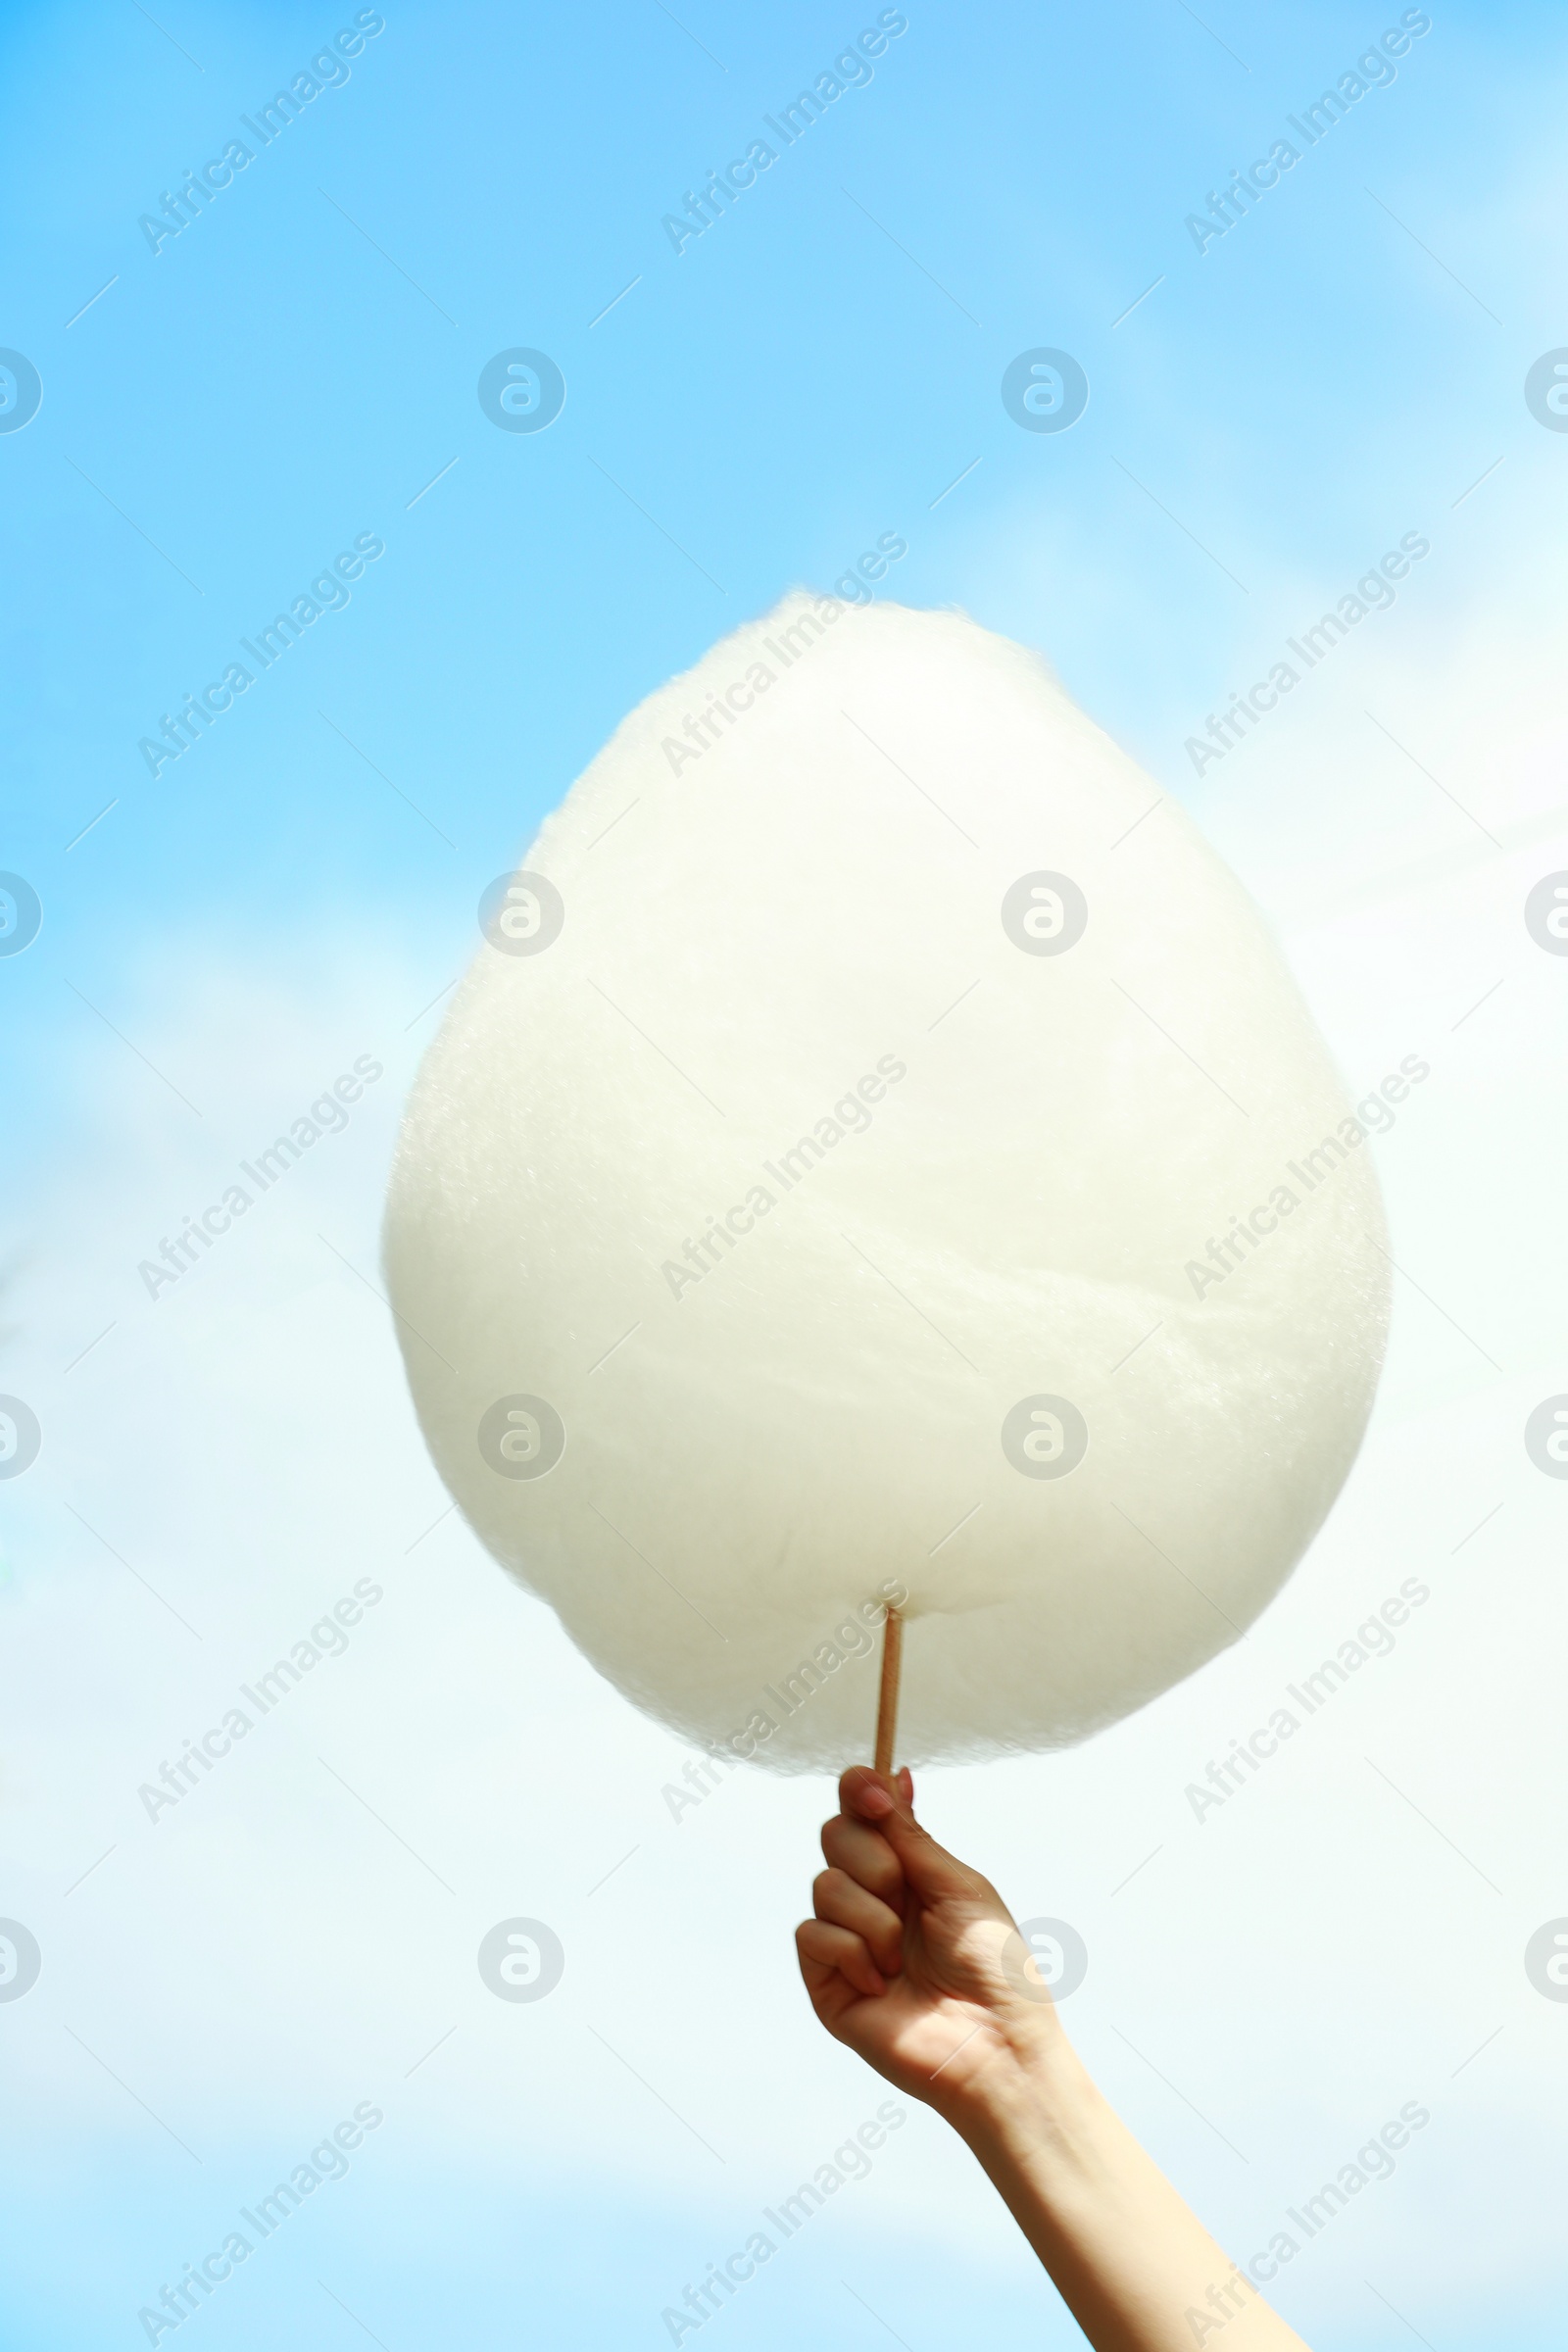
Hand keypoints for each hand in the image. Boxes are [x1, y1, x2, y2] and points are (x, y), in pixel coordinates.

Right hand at [795, 1765, 1067, 2123]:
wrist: (994, 2046)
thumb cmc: (994, 1968)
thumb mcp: (959, 1885)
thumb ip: (911, 1836)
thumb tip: (892, 1775)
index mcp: (910, 1871)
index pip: (862, 1811)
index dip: (859, 1790)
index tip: (874, 1796)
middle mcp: (874, 1898)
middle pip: (834, 1835)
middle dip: (872, 1859)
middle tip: (905, 1895)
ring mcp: (848, 1939)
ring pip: (824, 1885)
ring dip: (871, 1917)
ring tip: (901, 1957)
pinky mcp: (827, 1981)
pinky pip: (811, 1934)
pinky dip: (850, 1952)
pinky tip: (881, 1983)